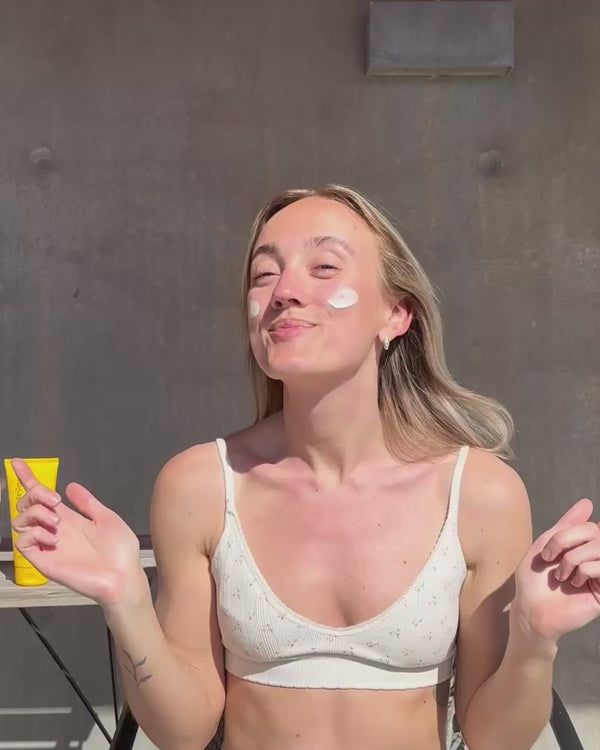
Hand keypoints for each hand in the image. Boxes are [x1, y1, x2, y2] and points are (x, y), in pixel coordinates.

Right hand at [10, 458, 143, 607]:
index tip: (18, 464)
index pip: (42, 497)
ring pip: (20, 521)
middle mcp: (54, 530)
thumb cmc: (120, 552)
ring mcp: (47, 545)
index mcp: (69, 519)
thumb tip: (71, 486)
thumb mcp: (106, 518)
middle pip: (27, 505)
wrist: (123, 575)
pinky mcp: (43, 561)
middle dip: (34, 494)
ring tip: (57, 522)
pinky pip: (23, 542)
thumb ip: (87, 502)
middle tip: (55, 500)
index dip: (29, 479)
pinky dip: (35, 533)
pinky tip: (54, 538)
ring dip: (35, 513)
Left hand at [513, 498, 599, 643]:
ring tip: (563, 575)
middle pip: (596, 532)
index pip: (589, 526)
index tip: (549, 552)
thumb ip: (568, 524)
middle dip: (566, 542)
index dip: (567, 533)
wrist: (531, 608)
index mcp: (584, 548)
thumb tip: (587, 503)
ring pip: (599, 547)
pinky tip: (575, 583)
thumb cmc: (535, 579)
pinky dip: (584, 571)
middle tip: (552, 559)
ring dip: (573, 559)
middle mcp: (596, 559)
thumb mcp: (547, 544)